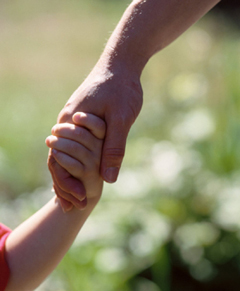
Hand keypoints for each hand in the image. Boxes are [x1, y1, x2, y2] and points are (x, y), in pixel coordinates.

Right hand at [48, 60, 142, 208]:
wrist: (121, 64)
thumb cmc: (121, 88)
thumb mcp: (121, 118)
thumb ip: (114, 148)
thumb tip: (108, 180)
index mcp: (71, 124)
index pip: (59, 161)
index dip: (66, 185)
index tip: (76, 204)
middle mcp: (66, 124)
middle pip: (59, 160)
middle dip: (65, 185)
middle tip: (73, 208)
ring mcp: (73, 122)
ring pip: (66, 153)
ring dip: (70, 175)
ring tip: (76, 197)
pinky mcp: (82, 120)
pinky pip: (75, 145)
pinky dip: (77, 161)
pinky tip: (83, 173)